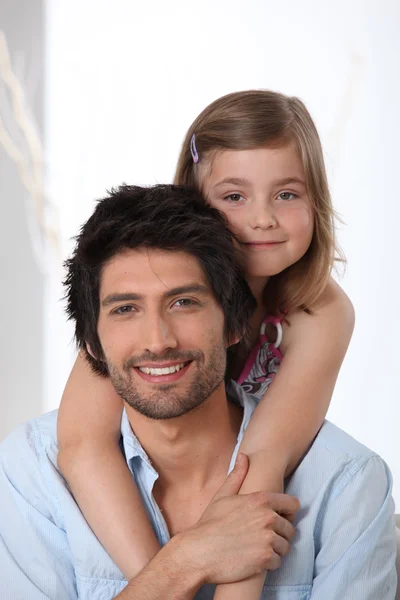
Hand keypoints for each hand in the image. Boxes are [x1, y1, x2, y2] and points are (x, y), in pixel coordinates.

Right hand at [180, 453, 298, 584]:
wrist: (198, 552)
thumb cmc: (210, 523)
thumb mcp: (223, 495)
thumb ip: (238, 475)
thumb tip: (244, 456)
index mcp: (261, 499)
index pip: (293, 504)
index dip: (286, 513)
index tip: (277, 519)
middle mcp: (268, 517)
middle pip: (290, 528)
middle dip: (279, 535)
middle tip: (262, 539)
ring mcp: (268, 538)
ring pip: (285, 547)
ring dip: (275, 550)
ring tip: (257, 549)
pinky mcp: (266, 558)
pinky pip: (278, 562)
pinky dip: (269, 564)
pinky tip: (254, 560)